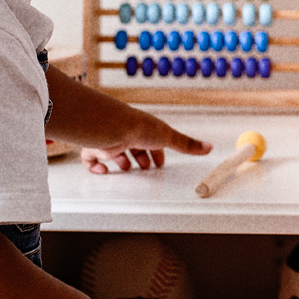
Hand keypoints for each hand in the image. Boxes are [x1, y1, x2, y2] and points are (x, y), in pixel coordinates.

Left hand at [83, 111, 211, 173]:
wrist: (111, 127)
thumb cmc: (139, 128)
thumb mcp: (168, 137)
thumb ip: (186, 144)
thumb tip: (208, 147)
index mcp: (144, 129)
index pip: (151, 141)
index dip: (156, 152)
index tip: (159, 162)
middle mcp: (126, 133)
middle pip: (134, 146)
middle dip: (140, 157)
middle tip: (144, 168)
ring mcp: (110, 140)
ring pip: (114, 151)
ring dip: (121, 161)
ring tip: (126, 169)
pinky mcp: (96, 147)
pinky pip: (90, 157)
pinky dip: (95, 166)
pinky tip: (102, 171)